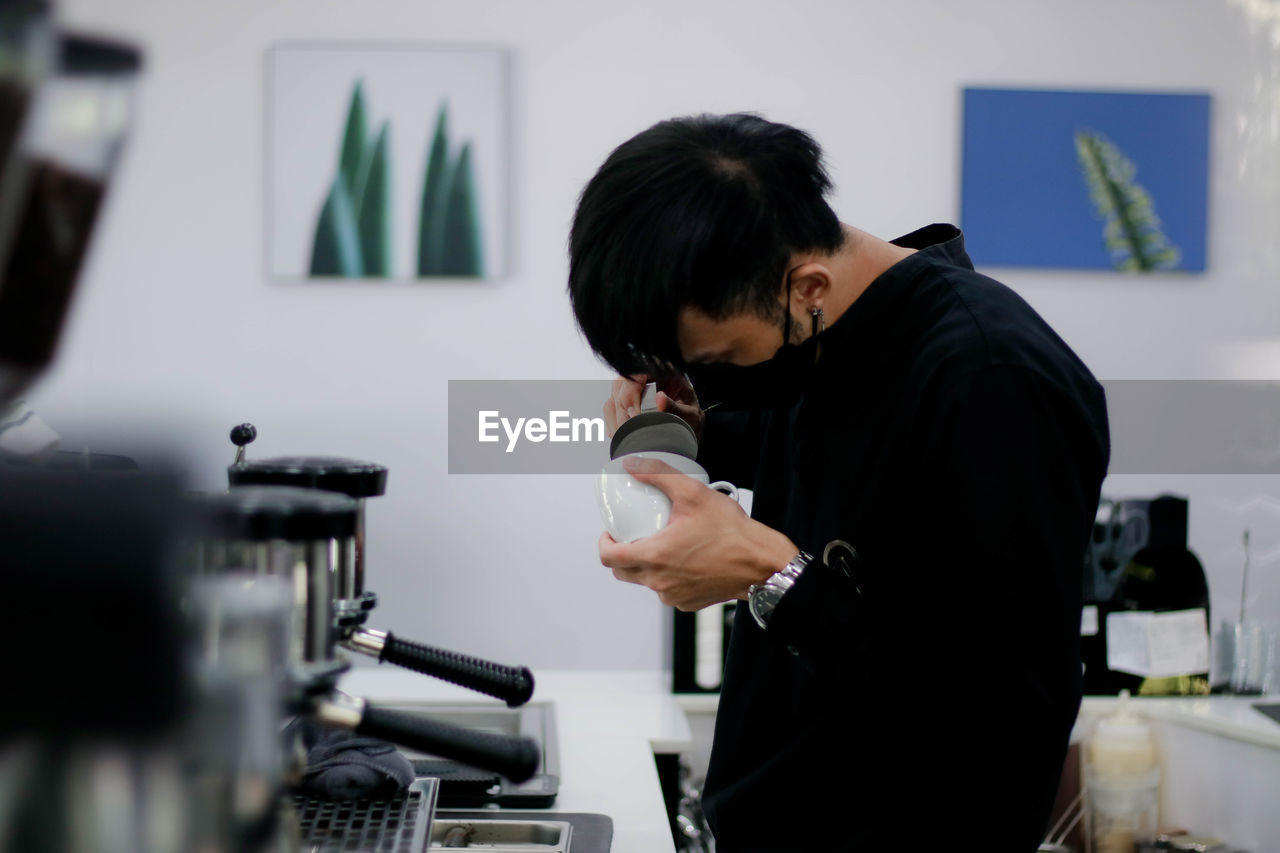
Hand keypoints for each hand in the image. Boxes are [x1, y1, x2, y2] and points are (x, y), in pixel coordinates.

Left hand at [598, 456, 797, 610]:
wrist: (761, 563)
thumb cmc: (732, 533)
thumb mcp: (693, 493)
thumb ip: (659, 474)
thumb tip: (633, 465)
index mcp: (655, 557)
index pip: (609, 558)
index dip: (603, 543)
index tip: (610, 533)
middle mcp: (660, 582)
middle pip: (622, 573)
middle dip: (622, 554)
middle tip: (633, 537)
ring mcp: (674, 596)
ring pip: (646, 582)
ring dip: (647, 566)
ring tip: (663, 545)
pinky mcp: (688, 604)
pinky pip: (667, 591)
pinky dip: (668, 577)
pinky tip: (683, 561)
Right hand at [602, 373, 703, 439]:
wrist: (689, 427)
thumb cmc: (691, 418)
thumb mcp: (690, 414)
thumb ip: (676, 407)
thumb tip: (659, 399)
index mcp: (662, 371)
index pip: (637, 373)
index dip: (631, 393)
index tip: (636, 415)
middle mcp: (644, 376)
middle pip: (620, 385)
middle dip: (623, 409)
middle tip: (633, 429)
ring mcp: (632, 389)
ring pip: (613, 397)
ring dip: (618, 418)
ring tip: (632, 434)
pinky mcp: (625, 402)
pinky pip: (611, 410)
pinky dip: (615, 424)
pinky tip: (628, 434)